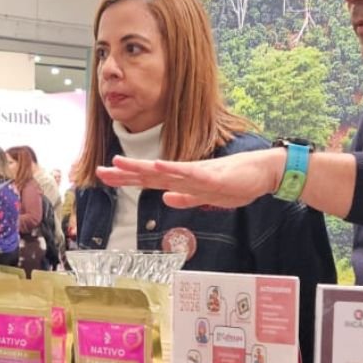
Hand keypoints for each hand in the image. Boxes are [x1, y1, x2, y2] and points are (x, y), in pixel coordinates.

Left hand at [96, 149, 286, 208]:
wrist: (263, 172)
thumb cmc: (238, 182)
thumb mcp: (206, 196)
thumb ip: (185, 198)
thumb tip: (164, 199)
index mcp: (182, 181)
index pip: (148, 180)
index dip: (126, 178)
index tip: (106, 177)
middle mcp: (184, 174)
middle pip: (148, 174)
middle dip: (123, 173)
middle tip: (98, 171)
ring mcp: (196, 173)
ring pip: (162, 170)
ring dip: (140, 167)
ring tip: (119, 163)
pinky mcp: (210, 174)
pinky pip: (187, 172)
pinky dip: (172, 169)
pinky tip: (157, 166)